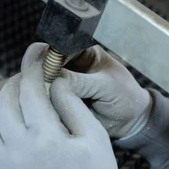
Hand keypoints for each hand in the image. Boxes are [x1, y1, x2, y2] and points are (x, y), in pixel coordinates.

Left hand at [0, 48, 123, 168]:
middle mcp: (18, 149)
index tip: (37, 64)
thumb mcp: (96, 137)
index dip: (32, 72)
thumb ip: (73, 106)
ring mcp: (3, 166)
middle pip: (3, 103)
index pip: (30, 91)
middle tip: (21, 78)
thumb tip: (55, 82)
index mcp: (45, 136)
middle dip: (11, 83)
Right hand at [22, 43, 151, 137]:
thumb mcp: (107, 86)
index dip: (47, 57)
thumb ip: (82, 82)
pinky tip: (50, 112)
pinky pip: (43, 103)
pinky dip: (44, 107)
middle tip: (46, 89)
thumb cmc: (126, 97)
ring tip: (50, 103)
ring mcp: (60, 86)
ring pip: (39, 85)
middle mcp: (67, 67)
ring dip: (40, 93)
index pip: (56, 47)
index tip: (44, 70)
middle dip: (39, 77)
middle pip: (41, 65)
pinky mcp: (57, 103)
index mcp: (81, 52)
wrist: (130, 121)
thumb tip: (57, 81)